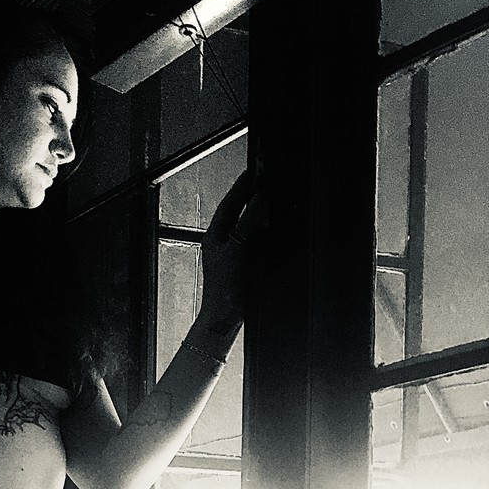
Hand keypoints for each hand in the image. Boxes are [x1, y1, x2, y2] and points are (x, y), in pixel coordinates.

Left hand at [198, 167, 266, 336]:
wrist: (226, 318)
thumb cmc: (222, 287)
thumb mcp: (235, 248)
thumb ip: (247, 222)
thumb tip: (259, 198)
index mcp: (215, 235)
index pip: (229, 203)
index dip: (242, 186)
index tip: (254, 170)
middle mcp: (224, 242)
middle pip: (239, 212)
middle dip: (252, 195)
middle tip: (265, 177)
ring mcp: (235, 253)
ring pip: (249, 226)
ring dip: (260, 212)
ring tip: (271, 195)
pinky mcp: (246, 265)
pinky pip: (256, 241)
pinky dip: (264, 231)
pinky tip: (273, 225)